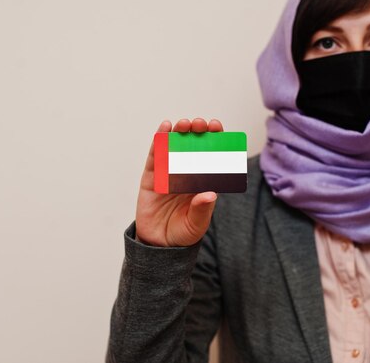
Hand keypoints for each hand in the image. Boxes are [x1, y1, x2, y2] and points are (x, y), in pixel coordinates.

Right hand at [135, 118, 223, 246]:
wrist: (158, 245)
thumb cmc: (182, 233)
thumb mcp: (196, 225)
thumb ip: (202, 210)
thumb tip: (211, 194)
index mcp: (202, 182)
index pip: (211, 157)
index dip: (215, 141)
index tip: (217, 128)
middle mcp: (187, 174)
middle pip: (193, 147)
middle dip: (198, 133)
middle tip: (202, 124)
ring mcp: (168, 174)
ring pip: (174, 148)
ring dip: (180, 133)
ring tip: (185, 124)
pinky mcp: (151, 177)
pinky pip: (155, 156)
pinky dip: (159, 141)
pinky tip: (165, 128)